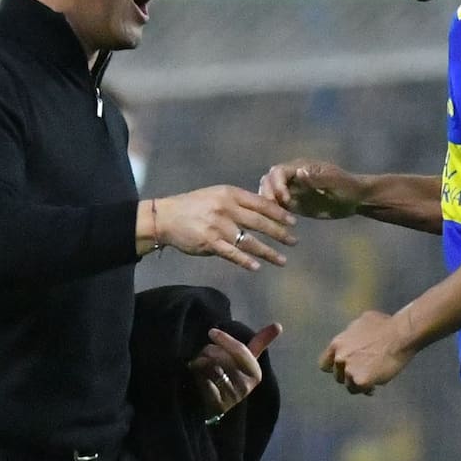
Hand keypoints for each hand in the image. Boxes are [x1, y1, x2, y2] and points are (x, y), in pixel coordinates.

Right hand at [147, 186, 296, 270]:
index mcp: (230, 194)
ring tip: (282, 260)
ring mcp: (218, 227)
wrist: (166, 217)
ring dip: (268, 252)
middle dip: (280, 233)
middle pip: (259, 222)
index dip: (279, 213)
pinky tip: (257, 267)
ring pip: (249, 241)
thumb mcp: (216, 196)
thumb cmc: (194, 206)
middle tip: (294, 241)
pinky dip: (245, 261)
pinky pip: (232, 254)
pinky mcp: (210, 243)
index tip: (293, 221)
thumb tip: (263, 212)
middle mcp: (226, 209)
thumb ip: (238, 203)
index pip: (261, 203)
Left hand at [189, 323, 281, 418]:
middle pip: (224, 357)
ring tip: (199, 365)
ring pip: (212, 367)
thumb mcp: (243, 359)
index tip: (211, 332)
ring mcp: (232, 397)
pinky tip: (197, 377)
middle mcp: (246, 386)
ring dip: (200, 362)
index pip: (241, 350)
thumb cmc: (229, 375)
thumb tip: (279, 325)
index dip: (225, 340)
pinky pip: (204, 380)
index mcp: (255, 373)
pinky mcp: (217, 404)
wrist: (211, 405)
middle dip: (209, 351)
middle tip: (204, 353)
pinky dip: (197, 375)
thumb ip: (259, 342)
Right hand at [259, 159, 361, 219]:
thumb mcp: (335, 183)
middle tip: (275, 211)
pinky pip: (277, 206)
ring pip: (269, 193)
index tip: (286, 200)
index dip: (277, 185)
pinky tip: (279, 226)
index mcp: (301, 167)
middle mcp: (292, 176)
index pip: (278, 171)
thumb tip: (299, 172)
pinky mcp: (294, 203)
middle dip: (268, 195)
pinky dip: (274, 214)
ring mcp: (291, 189)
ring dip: (268, 205)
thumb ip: (317, 178)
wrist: (356, 199)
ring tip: (275, 220)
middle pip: (268, 181)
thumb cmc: (348, 187)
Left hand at [318, 310, 414, 394]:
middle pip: (338, 376)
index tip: (343, 370)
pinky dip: (367, 389)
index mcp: (338, 343)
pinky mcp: (361, 380)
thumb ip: (352, 334)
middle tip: (362, 374)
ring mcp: (349, 369)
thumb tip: (353, 337)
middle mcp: (340, 357)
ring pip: (349, 385)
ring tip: (371, 381)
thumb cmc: (387, 325)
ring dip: (358, 384)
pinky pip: (361, 390)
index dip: (334, 368)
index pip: (325, 363)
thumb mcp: (362, 322)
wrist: (401, 334)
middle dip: (349, 376)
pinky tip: (375, 385)